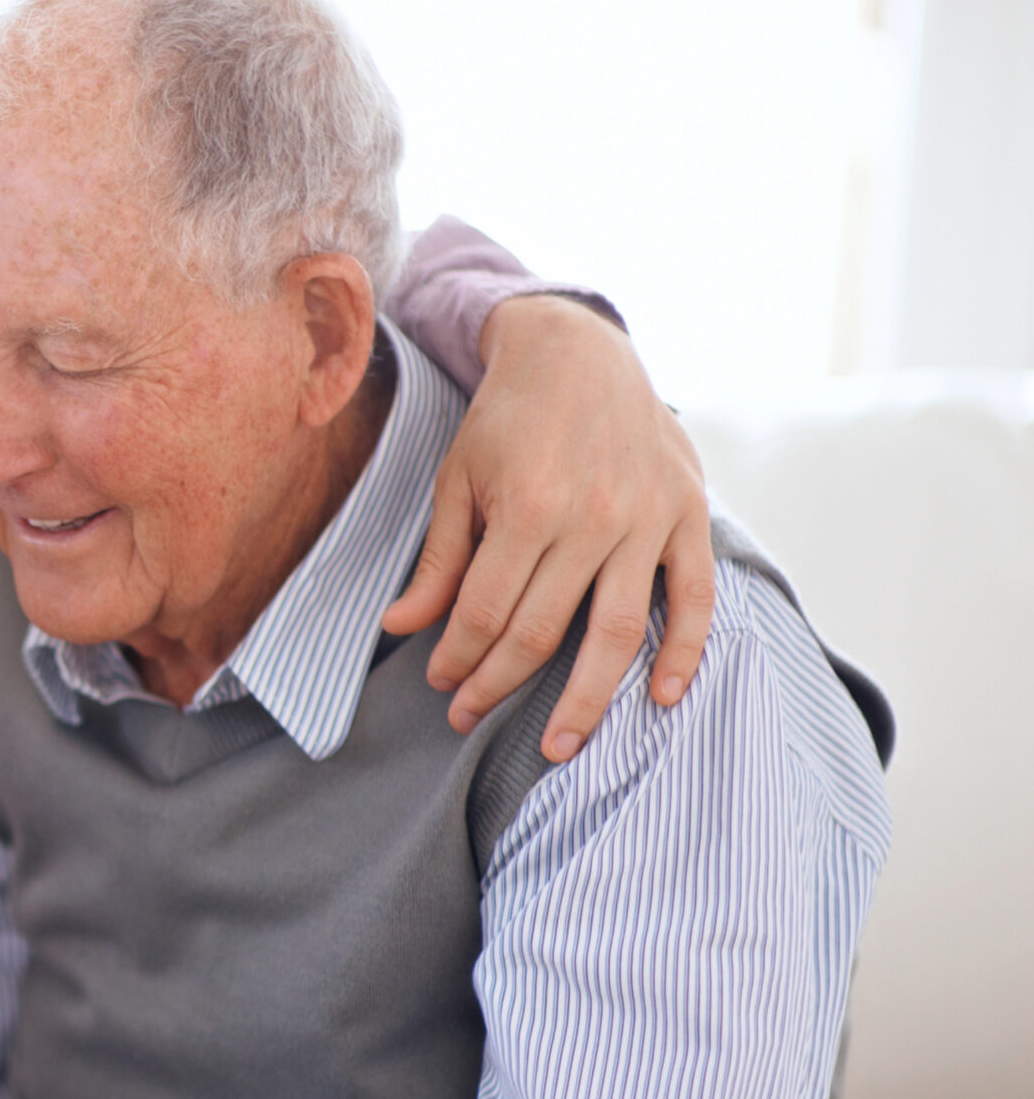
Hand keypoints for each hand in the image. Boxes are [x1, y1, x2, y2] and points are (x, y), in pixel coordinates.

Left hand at [382, 292, 714, 761]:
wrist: (580, 351)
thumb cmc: (508, 420)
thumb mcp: (458, 480)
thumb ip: (440, 560)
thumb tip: (402, 628)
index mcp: (526, 508)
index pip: (486, 613)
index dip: (459, 658)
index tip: (441, 684)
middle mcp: (592, 518)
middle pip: (542, 632)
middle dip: (498, 685)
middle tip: (468, 719)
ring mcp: (646, 519)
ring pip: (618, 631)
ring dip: (588, 699)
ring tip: (560, 747)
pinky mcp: (687, 515)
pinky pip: (696, 595)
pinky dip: (685, 649)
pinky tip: (662, 696)